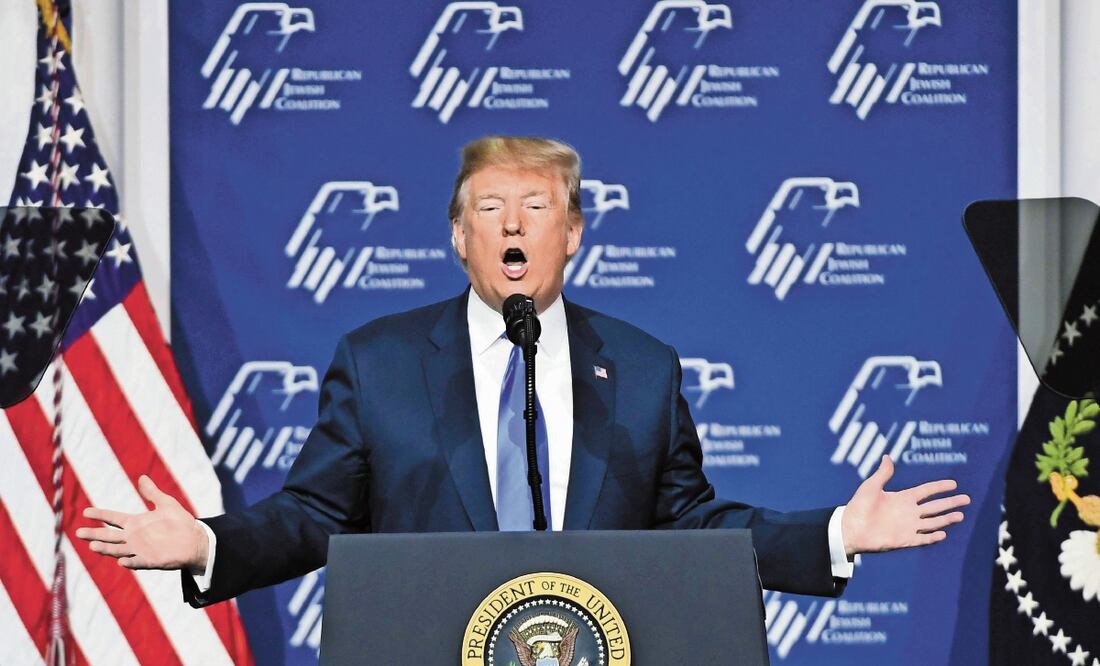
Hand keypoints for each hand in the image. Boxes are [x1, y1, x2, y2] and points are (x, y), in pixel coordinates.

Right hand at [75, 475, 208, 571]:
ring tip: (92, 546)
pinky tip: (121, 561)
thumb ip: (152, 493)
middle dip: (94, 534)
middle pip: (109, 536)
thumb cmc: (180, 522)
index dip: (100, 515)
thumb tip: (142, 477)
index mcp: (136, 523)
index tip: (86, 512)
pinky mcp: (150, 561)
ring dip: (106, 549)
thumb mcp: (166, 504)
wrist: (195, 540)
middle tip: (78, 532)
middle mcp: (134, 537)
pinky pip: (137, 562)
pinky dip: (129, 562)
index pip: (113, 518)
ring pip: (118, 550)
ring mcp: (140, 550)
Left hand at [841, 455, 969, 555]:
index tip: (954, 484)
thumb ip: (883, 474)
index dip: (939, 487)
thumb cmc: (858, 506)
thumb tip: (887, 456)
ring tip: (960, 515)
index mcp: (902, 498)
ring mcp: (908, 526)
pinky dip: (932, 536)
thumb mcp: (871, 486)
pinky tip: (943, 533)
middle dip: (950, 502)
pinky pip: (922, 538)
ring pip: (932, 522)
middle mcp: (908, 512)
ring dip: (946, 519)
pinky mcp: (904, 539)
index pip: (926, 491)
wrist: (850, 527)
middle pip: (934, 506)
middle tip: (966, 499)